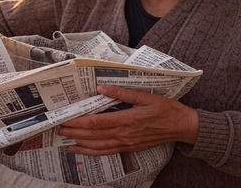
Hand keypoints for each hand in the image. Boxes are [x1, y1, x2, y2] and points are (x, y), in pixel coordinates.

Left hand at [59, 85, 198, 155]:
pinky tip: (81, 150)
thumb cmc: (166, 109)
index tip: (66, 118)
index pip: (96, 122)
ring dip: (80, 143)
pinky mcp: (129, 148)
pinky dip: (91, 152)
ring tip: (64, 139)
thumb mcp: (146, 96)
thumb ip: (123, 93)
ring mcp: (126, 143)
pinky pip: (106, 152)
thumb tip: (102, 89)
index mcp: (127, 119)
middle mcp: (124, 134)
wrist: (182, 127)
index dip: (78, 122)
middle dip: (74, 132)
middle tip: (58, 128)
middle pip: (93, 135)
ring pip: (97, 146)